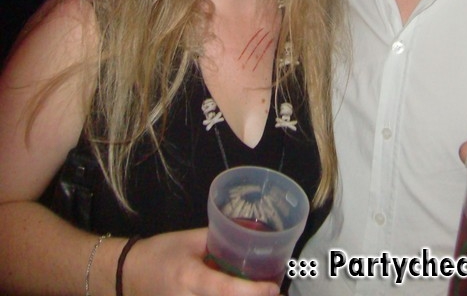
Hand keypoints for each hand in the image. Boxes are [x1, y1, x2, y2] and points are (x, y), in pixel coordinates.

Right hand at [124, 229, 280, 295]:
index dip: (251, 291)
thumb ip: (218, 240)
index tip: (273, 287)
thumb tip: (247, 238)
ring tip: (263, 294)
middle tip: (276, 294)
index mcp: (190, 278)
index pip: (224, 289)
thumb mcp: (189, 240)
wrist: (128, 275)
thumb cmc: (159, 253)